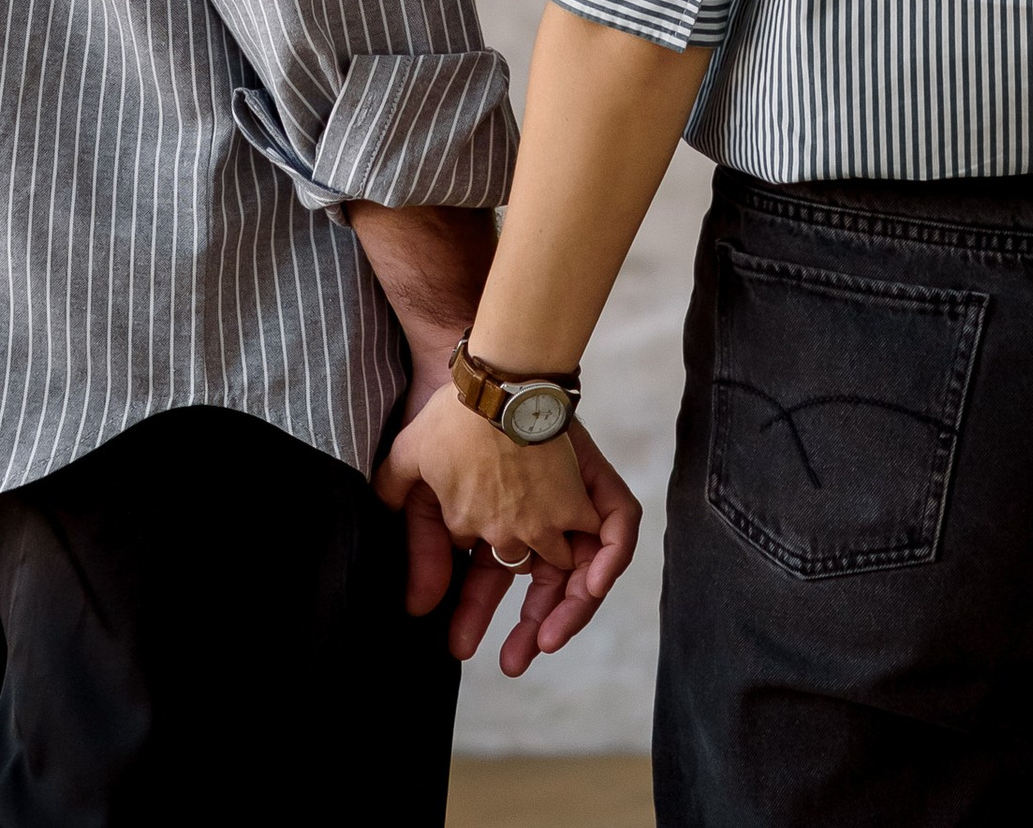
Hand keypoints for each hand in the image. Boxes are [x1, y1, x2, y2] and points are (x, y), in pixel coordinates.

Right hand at [380, 383, 640, 673]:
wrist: (487, 369)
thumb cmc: (449, 419)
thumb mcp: (417, 474)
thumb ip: (418, 540)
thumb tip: (418, 606)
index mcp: (498, 526)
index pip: (491, 582)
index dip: (476, 615)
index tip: (462, 646)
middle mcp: (539, 522)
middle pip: (540, 587)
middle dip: (527, 629)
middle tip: (512, 663)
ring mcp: (571, 506)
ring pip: (580, 573)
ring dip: (568, 611)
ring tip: (546, 641)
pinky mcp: (599, 489)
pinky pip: (615, 534)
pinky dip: (609, 561)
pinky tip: (590, 584)